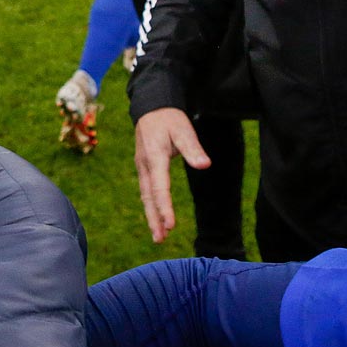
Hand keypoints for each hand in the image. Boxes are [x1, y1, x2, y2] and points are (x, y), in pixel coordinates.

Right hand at [135, 108, 211, 242]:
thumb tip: (204, 165)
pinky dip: (151, 206)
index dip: (165, 207)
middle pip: (148, 197)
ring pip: (146, 196)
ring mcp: (142, 167)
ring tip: (159, 237)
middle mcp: (145, 165)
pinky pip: (146, 190)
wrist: (151, 107)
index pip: (159, 187)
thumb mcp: (183, 129)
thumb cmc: (169, 118)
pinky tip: (156, 217)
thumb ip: (193, 148)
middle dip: (154, 218)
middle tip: (160, 239)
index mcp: (154, 157)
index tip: (171, 225)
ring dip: (152, 216)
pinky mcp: (144, 167)